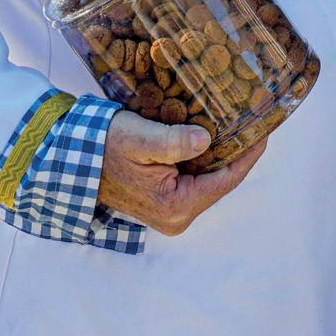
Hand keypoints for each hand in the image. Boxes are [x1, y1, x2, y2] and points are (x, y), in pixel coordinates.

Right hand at [97, 112, 268, 235]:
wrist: (71, 156)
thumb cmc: (103, 146)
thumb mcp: (139, 139)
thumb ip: (174, 142)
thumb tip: (206, 139)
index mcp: (176, 207)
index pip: (227, 179)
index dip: (249, 153)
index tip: (265, 128)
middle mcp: (177, 216)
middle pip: (221, 180)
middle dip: (236, 150)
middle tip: (253, 118)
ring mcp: (170, 212)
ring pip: (209, 178)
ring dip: (220, 152)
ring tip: (237, 122)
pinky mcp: (163, 202)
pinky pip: (194, 179)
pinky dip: (204, 158)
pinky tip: (211, 134)